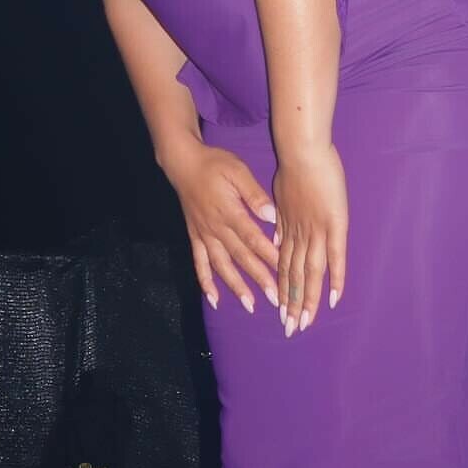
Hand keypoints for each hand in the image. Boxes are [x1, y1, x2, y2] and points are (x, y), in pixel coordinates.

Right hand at [164, 141, 280, 313]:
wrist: (182, 162)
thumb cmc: (214, 164)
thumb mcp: (238, 171)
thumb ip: (254, 194)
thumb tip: (271, 215)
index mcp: (230, 212)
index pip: (253, 239)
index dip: (269, 256)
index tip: (284, 272)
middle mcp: (216, 228)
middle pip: (241, 257)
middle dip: (259, 278)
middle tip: (276, 298)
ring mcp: (204, 234)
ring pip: (221, 266)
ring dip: (236, 287)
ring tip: (250, 305)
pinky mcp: (195, 236)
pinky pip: (199, 263)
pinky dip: (206, 283)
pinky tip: (214, 300)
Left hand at [271, 143, 347, 335]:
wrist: (303, 149)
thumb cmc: (294, 164)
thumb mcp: (280, 193)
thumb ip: (279, 217)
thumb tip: (276, 234)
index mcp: (287, 227)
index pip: (284, 264)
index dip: (282, 287)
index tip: (280, 309)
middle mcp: (299, 234)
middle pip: (294, 276)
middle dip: (291, 304)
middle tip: (290, 329)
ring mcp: (316, 231)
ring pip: (310, 273)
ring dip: (307, 300)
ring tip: (305, 324)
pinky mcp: (334, 225)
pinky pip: (335, 258)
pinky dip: (335, 280)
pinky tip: (334, 300)